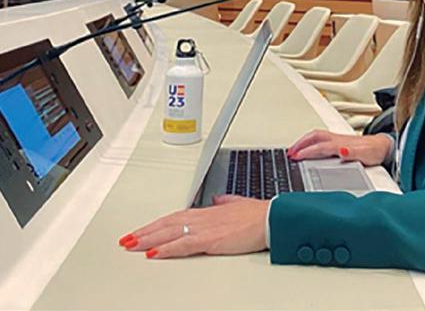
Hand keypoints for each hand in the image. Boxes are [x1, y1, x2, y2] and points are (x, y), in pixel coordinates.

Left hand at [118, 195, 269, 258]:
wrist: (270, 219)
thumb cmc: (258, 215)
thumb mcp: (238, 203)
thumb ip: (225, 202)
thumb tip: (218, 200)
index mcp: (208, 211)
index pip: (175, 217)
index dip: (156, 223)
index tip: (142, 229)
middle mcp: (202, 217)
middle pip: (166, 224)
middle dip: (145, 231)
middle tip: (126, 239)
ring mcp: (205, 227)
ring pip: (169, 232)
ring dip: (148, 238)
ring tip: (131, 244)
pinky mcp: (211, 239)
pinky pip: (183, 244)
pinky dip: (166, 248)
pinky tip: (153, 253)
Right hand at [287, 129, 391, 166]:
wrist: (384, 147)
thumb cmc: (375, 152)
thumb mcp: (366, 155)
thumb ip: (353, 153)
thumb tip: (341, 151)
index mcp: (340, 143)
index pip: (319, 146)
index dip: (306, 151)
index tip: (294, 157)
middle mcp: (337, 139)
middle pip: (314, 137)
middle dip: (300, 144)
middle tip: (289, 153)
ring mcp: (337, 139)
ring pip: (316, 136)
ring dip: (303, 142)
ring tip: (294, 150)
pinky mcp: (339, 141)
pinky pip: (320, 139)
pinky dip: (310, 142)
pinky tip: (309, 148)